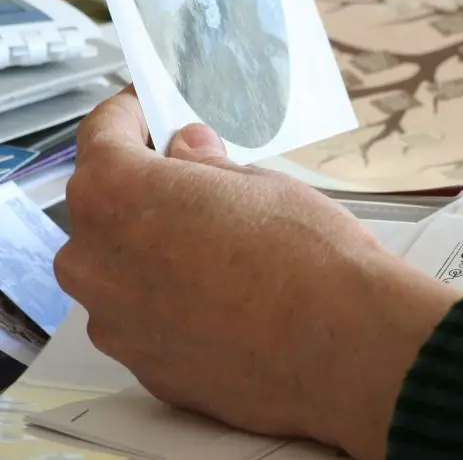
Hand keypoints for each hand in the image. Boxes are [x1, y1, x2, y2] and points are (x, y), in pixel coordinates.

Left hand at [54, 88, 461, 458]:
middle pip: (105, 210)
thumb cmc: (310, 262)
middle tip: (196, 186)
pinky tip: (225, 301)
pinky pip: (145, 320)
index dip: (129, 115)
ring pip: (122, 271)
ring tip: (220, 253)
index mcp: (117, 196)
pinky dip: (172, 304)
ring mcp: (117, 324)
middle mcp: (97, 263)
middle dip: (146, 192)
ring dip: (157, 254)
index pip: (102, 135)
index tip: (148, 112)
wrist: (346, 347)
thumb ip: (206, 167)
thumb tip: (190, 154)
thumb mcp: (261, 185)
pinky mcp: (145, 368)